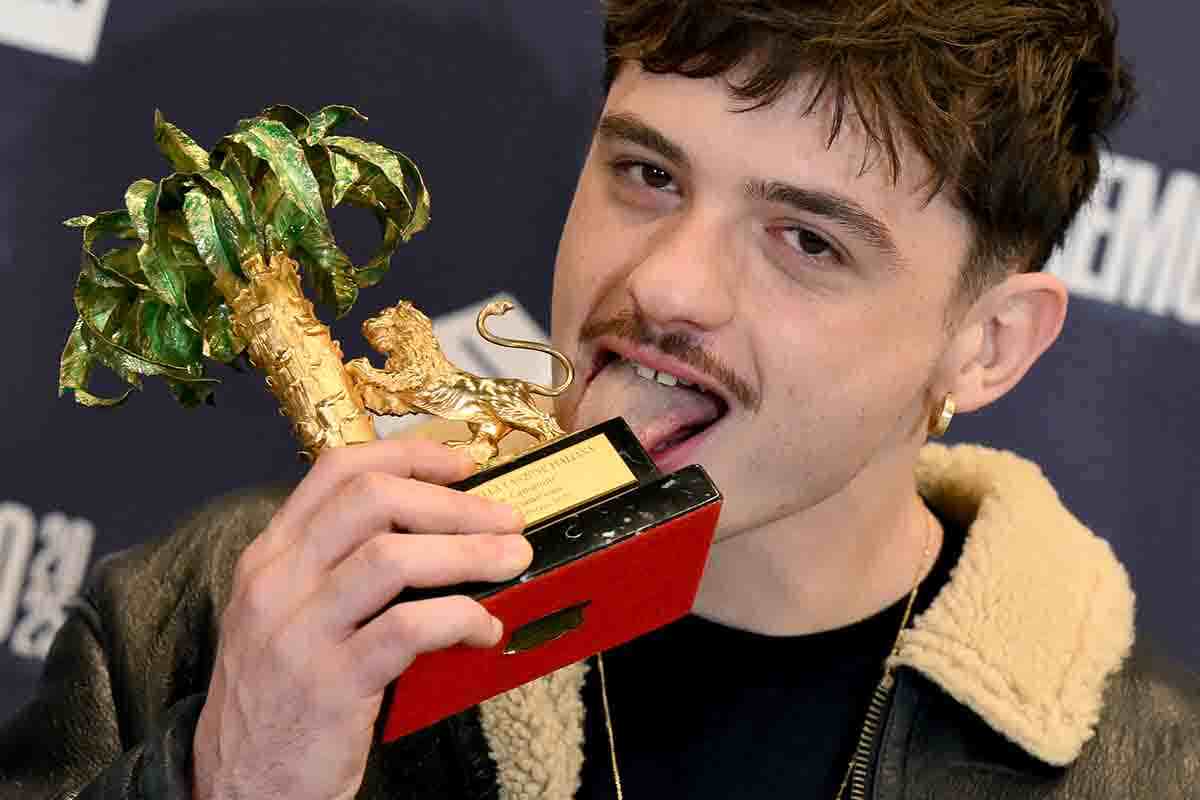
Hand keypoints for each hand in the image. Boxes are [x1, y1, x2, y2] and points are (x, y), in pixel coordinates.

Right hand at [192, 439, 529, 799]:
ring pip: (394, 557)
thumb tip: (438, 533)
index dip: (408, 455)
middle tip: (505, 518)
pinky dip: (461, 618)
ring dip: (468, 552)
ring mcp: (299, 632)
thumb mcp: (288, 616)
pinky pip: (409, 628)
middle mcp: (276, 582)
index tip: (462, 464)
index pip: (337, 470)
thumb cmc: (281, 697)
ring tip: (512, 560)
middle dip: (453, 502)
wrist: (242, 785)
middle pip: (372, 501)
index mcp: (270, 556)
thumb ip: (340, 569)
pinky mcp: (330, 684)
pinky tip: (485, 630)